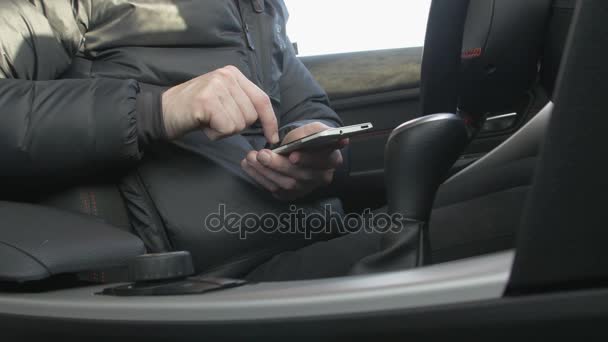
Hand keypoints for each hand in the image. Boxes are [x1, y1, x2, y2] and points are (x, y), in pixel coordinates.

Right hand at [162, 65, 278, 143]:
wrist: (162, 112)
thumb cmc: (194, 110)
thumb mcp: (222, 98)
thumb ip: (242, 102)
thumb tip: (267, 121)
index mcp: (233, 74)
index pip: (262, 99)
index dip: (270, 121)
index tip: (272, 137)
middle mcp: (227, 76)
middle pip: (251, 115)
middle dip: (236, 125)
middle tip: (215, 119)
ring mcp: (217, 86)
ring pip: (240, 123)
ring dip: (224, 130)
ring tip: (208, 121)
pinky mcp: (208, 101)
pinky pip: (227, 128)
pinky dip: (216, 133)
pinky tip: (203, 125)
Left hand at [241, 122, 347, 200]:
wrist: (303, 150)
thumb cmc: (309, 138)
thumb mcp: (313, 128)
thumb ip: (310, 131)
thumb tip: (303, 138)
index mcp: (332, 159)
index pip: (323, 161)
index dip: (307, 159)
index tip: (292, 156)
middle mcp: (322, 177)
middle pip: (300, 175)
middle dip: (278, 165)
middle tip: (261, 155)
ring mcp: (306, 188)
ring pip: (286, 184)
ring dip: (265, 171)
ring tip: (250, 158)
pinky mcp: (292, 195)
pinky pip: (275, 190)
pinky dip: (260, 178)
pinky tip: (249, 166)